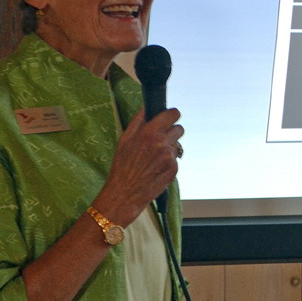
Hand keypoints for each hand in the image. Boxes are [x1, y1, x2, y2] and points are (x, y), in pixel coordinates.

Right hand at [92, 106, 183, 225]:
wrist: (123, 194)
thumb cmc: (121, 166)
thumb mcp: (125, 139)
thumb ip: (138, 120)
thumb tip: (147, 106)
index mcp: (150, 132)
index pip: (174, 114)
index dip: (172, 115)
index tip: (169, 118)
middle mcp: (162, 143)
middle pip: (179, 129)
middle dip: (171, 132)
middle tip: (160, 140)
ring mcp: (170, 157)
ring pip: (177, 145)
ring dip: (169, 148)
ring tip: (153, 158)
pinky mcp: (174, 170)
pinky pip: (175, 160)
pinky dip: (168, 163)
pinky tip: (155, 169)